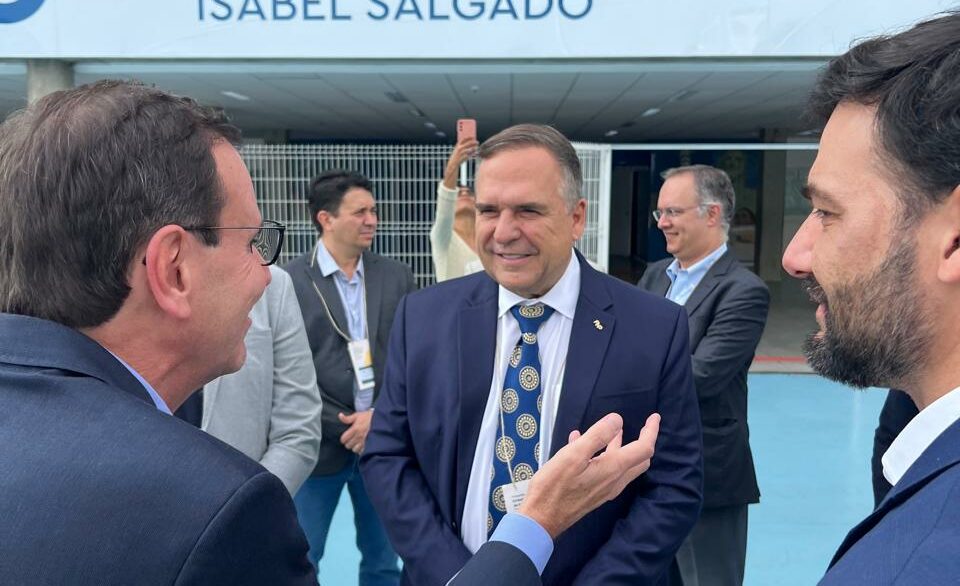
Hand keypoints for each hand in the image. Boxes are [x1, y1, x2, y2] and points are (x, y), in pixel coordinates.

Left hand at [338, 410, 373, 453]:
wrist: (381, 420)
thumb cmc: (369, 417)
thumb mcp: (358, 415)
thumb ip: (348, 418)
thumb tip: (340, 416)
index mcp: (355, 429)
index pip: (343, 439)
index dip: (344, 438)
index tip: (346, 436)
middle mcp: (359, 437)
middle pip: (348, 446)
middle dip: (349, 443)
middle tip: (352, 439)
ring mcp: (364, 442)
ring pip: (355, 450)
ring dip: (355, 447)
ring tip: (357, 443)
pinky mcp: (370, 445)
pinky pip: (362, 452)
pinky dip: (361, 450)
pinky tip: (362, 445)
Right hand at [442, 136, 478, 188]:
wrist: (452, 166)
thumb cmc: (457, 158)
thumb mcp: (458, 151)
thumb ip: (464, 147)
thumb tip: (472, 144)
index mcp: (457, 146)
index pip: (462, 139)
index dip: (468, 137)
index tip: (473, 136)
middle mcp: (458, 149)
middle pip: (466, 144)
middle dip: (472, 143)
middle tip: (477, 142)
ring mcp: (459, 154)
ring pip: (467, 150)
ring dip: (472, 148)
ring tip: (476, 148)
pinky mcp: (460, 159)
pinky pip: (467, 156)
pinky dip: (471, 155)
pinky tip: (474, 154)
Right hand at [517, 412, 659, 538]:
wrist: (541, 518)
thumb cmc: (555, 486)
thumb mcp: (573, 455)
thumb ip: (597, 436)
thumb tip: (617, 420)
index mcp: (613, 469)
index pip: (643, 449)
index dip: (651, 431)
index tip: (653, 417)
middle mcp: (614, 481)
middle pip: (639, 460)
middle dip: (643, 441)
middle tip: (642, 426)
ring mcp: (605, 489)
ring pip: (622, 465)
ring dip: (621, 446)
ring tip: (612, 430)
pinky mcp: (594, 493)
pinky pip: (606, 470)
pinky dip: (602, 455)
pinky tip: (582, 444)